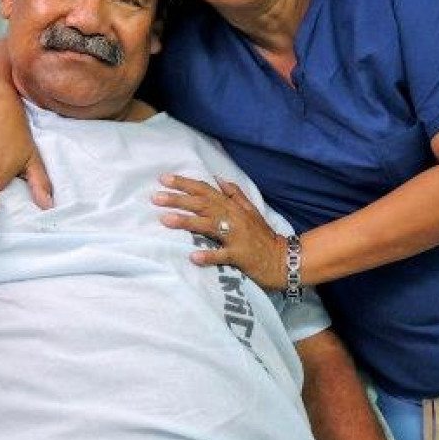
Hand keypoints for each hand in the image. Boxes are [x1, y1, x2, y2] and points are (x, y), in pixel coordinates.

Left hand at [153, 174, 285, 290]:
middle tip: (155, 197)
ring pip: (209, 226)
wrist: (283, 260)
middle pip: (203, 205)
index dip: (185, 184)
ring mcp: (237, 237)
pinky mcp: (240, 256)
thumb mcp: (251, 211)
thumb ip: (234, 194)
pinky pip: (223, 255)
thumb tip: (218, 179)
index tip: (163, 179)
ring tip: (165, 220)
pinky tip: (193, 257)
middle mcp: (233, 218)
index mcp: (232, 207)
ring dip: (187, 222)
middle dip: (178, 200)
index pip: (206, 190)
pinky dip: (209, 256)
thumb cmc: (262, 236)